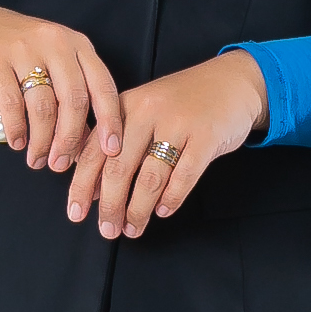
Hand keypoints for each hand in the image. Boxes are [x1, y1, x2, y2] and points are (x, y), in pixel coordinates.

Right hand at [0, 2, 122, 172]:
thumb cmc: (20, 51)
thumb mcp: (55, 63)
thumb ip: (73, 96)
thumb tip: (86, 145)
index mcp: (78, 45)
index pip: (103, 86)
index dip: (110, 121)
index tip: (111, 151)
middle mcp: (55, 43)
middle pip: (74, 100)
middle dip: (69, 140)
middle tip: (61, 164)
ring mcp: (24, 49)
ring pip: (43, 106)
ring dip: (41, 141)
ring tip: (36, 160)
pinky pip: (12, 104)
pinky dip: (17, 129)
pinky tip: (18, 142)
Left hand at [65, 53, 268, 237]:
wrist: (234, 81)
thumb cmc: (185, 102)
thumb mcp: (145, 110)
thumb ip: (118, 142)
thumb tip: (93, 187)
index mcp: (126, 106)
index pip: (94, 150)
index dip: (82, 185)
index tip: (76, 213)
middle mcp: (148, 112)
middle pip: (119, 167)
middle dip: (110, 205)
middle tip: (108, 230)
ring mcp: (178, 123)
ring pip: (150, 177)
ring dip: (138, 209)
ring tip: (132, 229)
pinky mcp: (206, 136)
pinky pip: (184, 176)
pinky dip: (171, 198)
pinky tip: (162, 211)